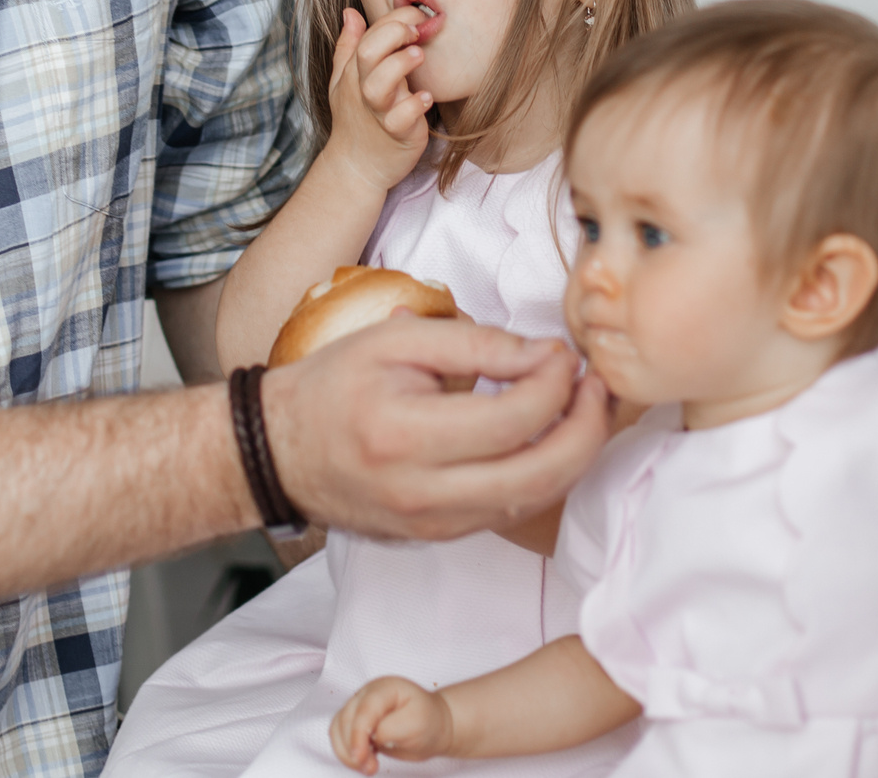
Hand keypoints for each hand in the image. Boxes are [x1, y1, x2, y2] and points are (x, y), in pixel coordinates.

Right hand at [263, 315, 610, 541]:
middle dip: (587, 428)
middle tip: (598, 386)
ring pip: (535, 502)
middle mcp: (423, 494)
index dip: (555, 383)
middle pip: (540, 474)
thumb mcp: (396, 341)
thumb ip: (476, 343)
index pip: (513, 420)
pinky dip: (544, 476)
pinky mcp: (441, 537)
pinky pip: (511, 512)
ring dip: (575, 455)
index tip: (564, 353)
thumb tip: (546, 355)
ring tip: (584, 407)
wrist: (279, 453)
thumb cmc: (333, 387)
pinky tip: (551, 438)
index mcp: (405, 437)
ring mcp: (434, 525)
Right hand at [322, 7, 435, 194]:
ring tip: (419, 55)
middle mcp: (365, 89)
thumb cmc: (355, 119)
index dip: (393, 19)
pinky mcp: (398, 134)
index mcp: (356, 73)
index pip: (369, 35)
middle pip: (368, 54)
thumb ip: (348, 46)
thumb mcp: (344, 81)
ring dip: (400, 66)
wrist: (356, 167)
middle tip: (417, 31)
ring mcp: (381, 113)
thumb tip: (350, 13)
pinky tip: (426, 98)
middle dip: (393, 34)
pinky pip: (401, 119)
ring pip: (380, 86)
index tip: (416, 17)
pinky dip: (413, 106)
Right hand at [331, 675, 452, 772]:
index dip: (358, 734)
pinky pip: (338, 737)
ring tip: (368, 767)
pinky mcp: (355, 722)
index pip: (364, 709)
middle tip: (371, 768)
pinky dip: (345, 753)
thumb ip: (392, 728)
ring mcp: (359, 707)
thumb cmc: (427, 721)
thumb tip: (372, 737)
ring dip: (347, 753)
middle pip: (347, 719)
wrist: (432, 727)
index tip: (360, 757)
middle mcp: (368, 694)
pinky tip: (362, 762)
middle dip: (354, 747)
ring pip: (338, 729)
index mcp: (385, 688)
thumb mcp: (417, 723)